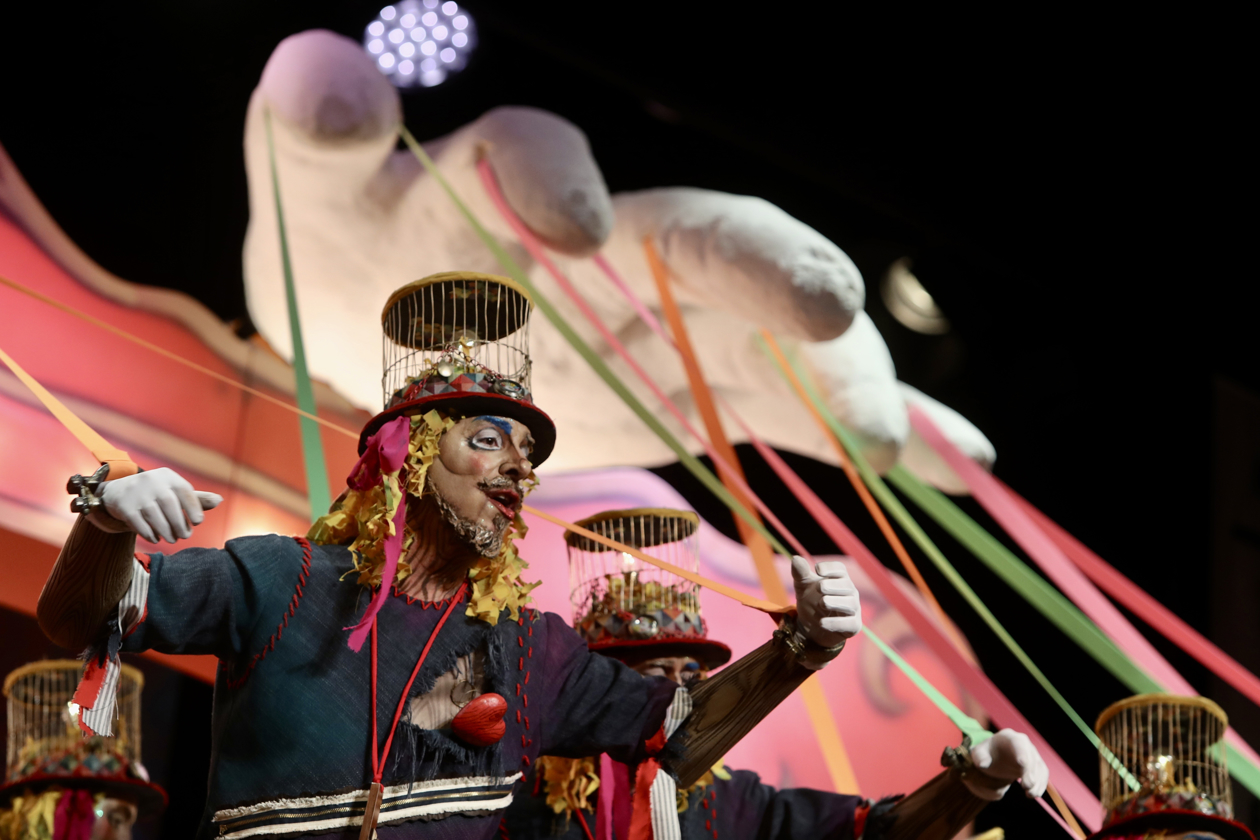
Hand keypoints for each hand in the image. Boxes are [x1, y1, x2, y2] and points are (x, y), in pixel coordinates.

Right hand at [95, 467, 222, 543]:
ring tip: (172, 539)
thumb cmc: (156, 493)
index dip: (194, 507)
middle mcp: (152, 481)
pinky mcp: (124, 506)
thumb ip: (196, 498)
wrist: (119, 491)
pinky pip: (139, 523)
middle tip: (185, 536)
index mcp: (168, 476)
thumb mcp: (175, 491)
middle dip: (179, 523)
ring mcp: (136, 493)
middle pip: (170, 504)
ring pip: (154, 515)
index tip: (198, 522)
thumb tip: (219, 500)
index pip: (184, 491)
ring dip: (166, 531)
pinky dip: (149, 534)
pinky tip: (156, 538)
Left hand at [790, 555, 861, 655]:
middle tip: (819, 587)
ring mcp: (853, 609)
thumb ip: (800, 573)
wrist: (812, 627)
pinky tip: (821, 622)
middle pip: (847, 585)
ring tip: (822, 603)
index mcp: (839, 579)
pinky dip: (835, 623)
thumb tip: (795, 558)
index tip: (817, 569)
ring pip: (850, 604)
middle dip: (833, 585)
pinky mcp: (853, 626)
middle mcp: (850, 592)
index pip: (840, 569)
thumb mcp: (802, 586)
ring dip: (835, 602)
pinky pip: (849, 624)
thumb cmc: (811, 601)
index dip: (830, 568)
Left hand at [966, 729, 1048, 800]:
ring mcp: (1031, 754)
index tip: (1022, 764)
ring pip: (1039, 766)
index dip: (1021, 753)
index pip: (1018, 743)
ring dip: (1037, 781)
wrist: (994, 757)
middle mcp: (1023, 743)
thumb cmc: (986, 754)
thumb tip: (983, 763)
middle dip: (1030, 772)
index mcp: (1008, 737)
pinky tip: (1034, 794)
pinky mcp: (1036, 765)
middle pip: (1031, 756)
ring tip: (1030, 794)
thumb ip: (979, 757)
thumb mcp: (978, 754)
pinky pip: (1042, 774)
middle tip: (1026, 786)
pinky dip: (1040, 785)